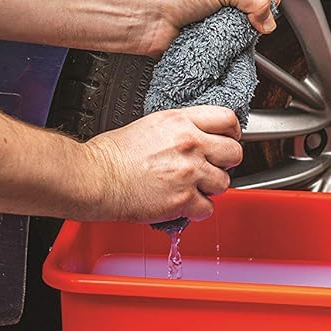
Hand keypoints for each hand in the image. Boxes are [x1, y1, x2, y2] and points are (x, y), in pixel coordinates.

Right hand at [80, 106, 243, 222]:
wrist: (95, 178)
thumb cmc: (111, 155)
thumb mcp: (149, 126)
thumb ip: (178, 130)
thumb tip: (194, 138)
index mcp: (180, 121)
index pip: (227, 120)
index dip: (232, 133)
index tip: (227, 140)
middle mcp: (189, 144)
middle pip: (234, 152)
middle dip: (226, 162)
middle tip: (212, 167)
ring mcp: (189, 172)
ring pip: (224, 183)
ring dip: (211, 188)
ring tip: (192, 188)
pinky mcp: (183, 200)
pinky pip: (208, 209)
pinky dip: (198, 211)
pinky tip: (183, 206)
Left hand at [134, 0, 280, 56]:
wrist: (145, 18)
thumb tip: (269, 19)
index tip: (273, 3)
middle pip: (251, 8)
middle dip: (257, 16)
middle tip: (257, 23)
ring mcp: (210, 22)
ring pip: (240, 32)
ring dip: (242, 36)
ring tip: (237, 35)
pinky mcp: (204, 44)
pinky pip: (225, 50)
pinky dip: (228, 52)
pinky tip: (225, 49)